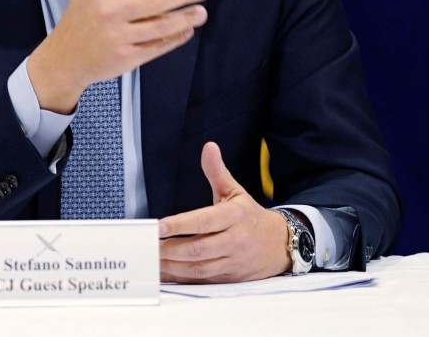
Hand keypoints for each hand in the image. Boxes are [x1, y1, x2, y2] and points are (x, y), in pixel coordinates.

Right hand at [28, 0, 208, 112]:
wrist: (64, 60)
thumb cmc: (79, 22)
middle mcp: (108, 12)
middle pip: (154, 0)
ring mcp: (117, 37)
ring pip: (160, 26)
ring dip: (185, 17)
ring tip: (200, 12)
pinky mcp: (126, 58)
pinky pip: (157, 46)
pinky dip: (175, 38)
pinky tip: (186, 30)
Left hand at [158, 142, 290, 282]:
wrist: (281, 244)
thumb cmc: (250, 216)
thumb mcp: (235, 191)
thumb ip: (217, 171)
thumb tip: (209, 147)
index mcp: (234, 216)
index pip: (204, 221)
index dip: (180, 225)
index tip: (159, 226)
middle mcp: (235, 241)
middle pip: (199, 248)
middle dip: (170, 249)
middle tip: (147, 245)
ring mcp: (234, 262)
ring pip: (200, 268)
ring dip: (173, 266)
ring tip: (152, 260)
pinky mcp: (231, 278)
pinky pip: (203, 280)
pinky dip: (182, 278)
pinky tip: (165, 273)